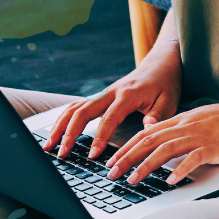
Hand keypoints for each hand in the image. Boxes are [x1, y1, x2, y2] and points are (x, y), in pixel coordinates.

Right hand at [43, 55, 181, 160]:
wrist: (160, 64)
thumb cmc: (166, 84)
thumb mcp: (170, 100)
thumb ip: (158, 115)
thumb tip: (147, 128)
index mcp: (128, 95)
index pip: (109, 118)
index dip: (99, 137)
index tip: (92, 154)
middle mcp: (110, 93)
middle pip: (82, 111)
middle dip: (69, 133)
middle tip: (61, 153)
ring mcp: (102, 94)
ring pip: (74, 108)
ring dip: (60, 126)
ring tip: (48, 146)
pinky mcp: (99, 97)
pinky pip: (76, 106)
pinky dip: (63, 119)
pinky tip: (54, 132)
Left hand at [104, 97, 218, 185]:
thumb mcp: (201, 120)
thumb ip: (181, 130)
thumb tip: (161, 141)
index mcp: (182, 119)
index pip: (146, 133)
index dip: (126, 147)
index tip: (112, 160)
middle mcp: (187, 126)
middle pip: (149, 141)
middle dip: (127, 157)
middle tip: (111, 173)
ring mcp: (200, 135)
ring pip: (165, 150)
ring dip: (145, 166)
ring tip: (132, 180)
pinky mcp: (214, 146)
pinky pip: (193, 158)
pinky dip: (179, 170)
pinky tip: (169, 181)